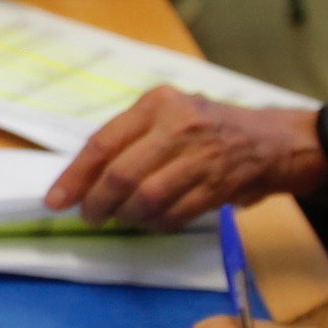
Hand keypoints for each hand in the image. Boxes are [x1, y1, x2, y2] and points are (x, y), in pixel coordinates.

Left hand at [48, 91, 325, 228]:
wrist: (271, 141)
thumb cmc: (208, 127)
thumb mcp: (168, 115)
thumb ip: (130, 138)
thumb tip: (81, 177)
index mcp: (157, 104)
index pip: (103, 143)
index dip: (75, 176)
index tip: (56, 200)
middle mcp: (178, 126)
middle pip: (122, 174)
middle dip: (97, 202)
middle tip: (90, 216)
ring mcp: (200, 157)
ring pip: (146, 198)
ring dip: (127, 216)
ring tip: (121, 218)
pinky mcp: (217, 185)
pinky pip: (173, 213)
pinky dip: (155, 223)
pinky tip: (150, 221)